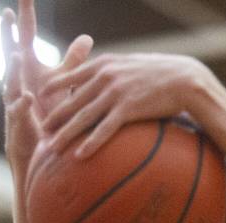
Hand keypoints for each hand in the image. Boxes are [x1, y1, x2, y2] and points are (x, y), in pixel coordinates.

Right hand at [1, 1, 92, 179]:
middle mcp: (17, 80)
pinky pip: (18, 110)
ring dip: (12, 69)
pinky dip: (22, 103)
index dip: (24, 18)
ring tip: (17, 54)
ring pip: (10, 80)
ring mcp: (14, 99)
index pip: (25, 37)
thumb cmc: (50, 111)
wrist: (42, 147)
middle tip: (8, 15)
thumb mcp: (63, 82)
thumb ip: (72, 60)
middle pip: (9, 52)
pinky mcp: (18, 120)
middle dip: (7, 35)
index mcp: (27, 68)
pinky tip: (27, 96)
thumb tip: (86, 38)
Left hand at [40, 53, 212, 157]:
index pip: (71, 76)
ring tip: (52, 148)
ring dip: (64, 134)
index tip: (40, 98)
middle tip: (41, 131)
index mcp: (104, 65)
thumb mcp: (135, 65)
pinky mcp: (127, 108)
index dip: (54, 88)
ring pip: (82, 117)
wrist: (185, 78)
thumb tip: (113, 82)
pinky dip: (90, 142)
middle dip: (54, 117)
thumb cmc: (165, 73)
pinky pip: (104, 129)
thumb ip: (118, 71)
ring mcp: (114, 93)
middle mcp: (104, 77)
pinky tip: (80, 155)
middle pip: (72, 101)